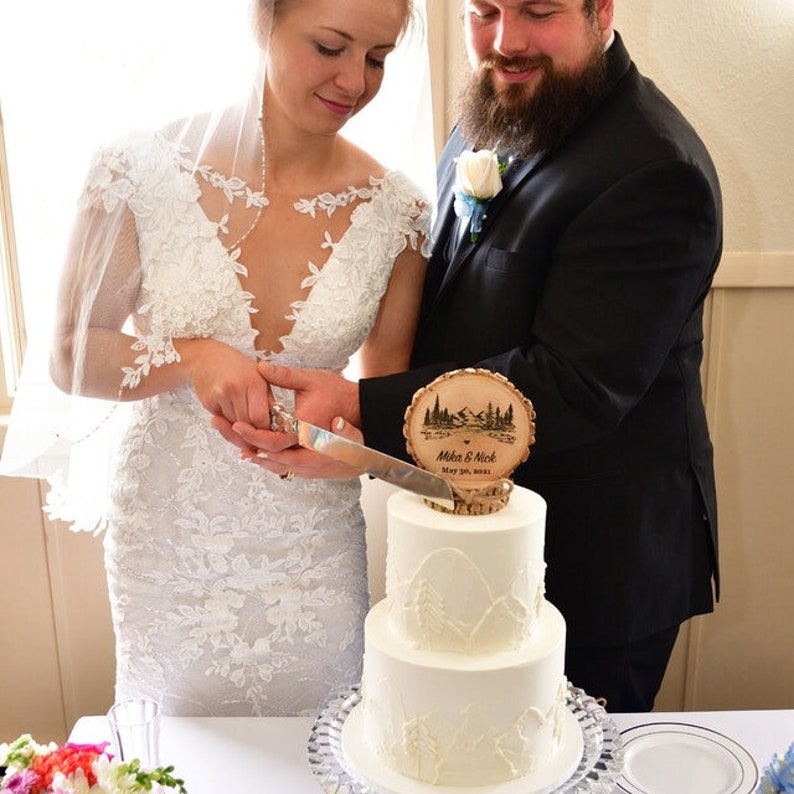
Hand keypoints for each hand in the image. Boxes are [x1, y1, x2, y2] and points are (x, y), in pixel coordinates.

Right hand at [178, 338, 271, 427]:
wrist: (206, 356)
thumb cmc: (237, 366)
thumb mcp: (259, 376)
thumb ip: (268, 399)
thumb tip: (279, 419)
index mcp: (254, 381)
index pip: (260, 417)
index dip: (264, 428)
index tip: (267, 429)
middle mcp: (236, 388)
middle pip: (246, 424)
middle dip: (252, 430)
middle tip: (256, 428)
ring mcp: (220, 395)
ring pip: (233, 425)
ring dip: (239, 426)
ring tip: (242, 416)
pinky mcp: (208, 402)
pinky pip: (222, 421)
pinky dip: (227, 421)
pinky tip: (230, 410)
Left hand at [211, 361, 363, 478]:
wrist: (368, 415)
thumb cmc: (341, 395)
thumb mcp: (313, 380)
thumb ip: (285, 376)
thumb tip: (260, 367)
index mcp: (306, 431)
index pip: (272, 440)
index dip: (251, 434)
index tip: (236, 425)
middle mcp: (308, 452)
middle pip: (270, 458)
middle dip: (248, 447)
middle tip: (230, 435)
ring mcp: (314, 463)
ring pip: (279, 466)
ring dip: (259, 458)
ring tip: (240, 448)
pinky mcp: (317, 466)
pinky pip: (290, 469)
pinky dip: (274, 462)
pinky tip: (263, 456)